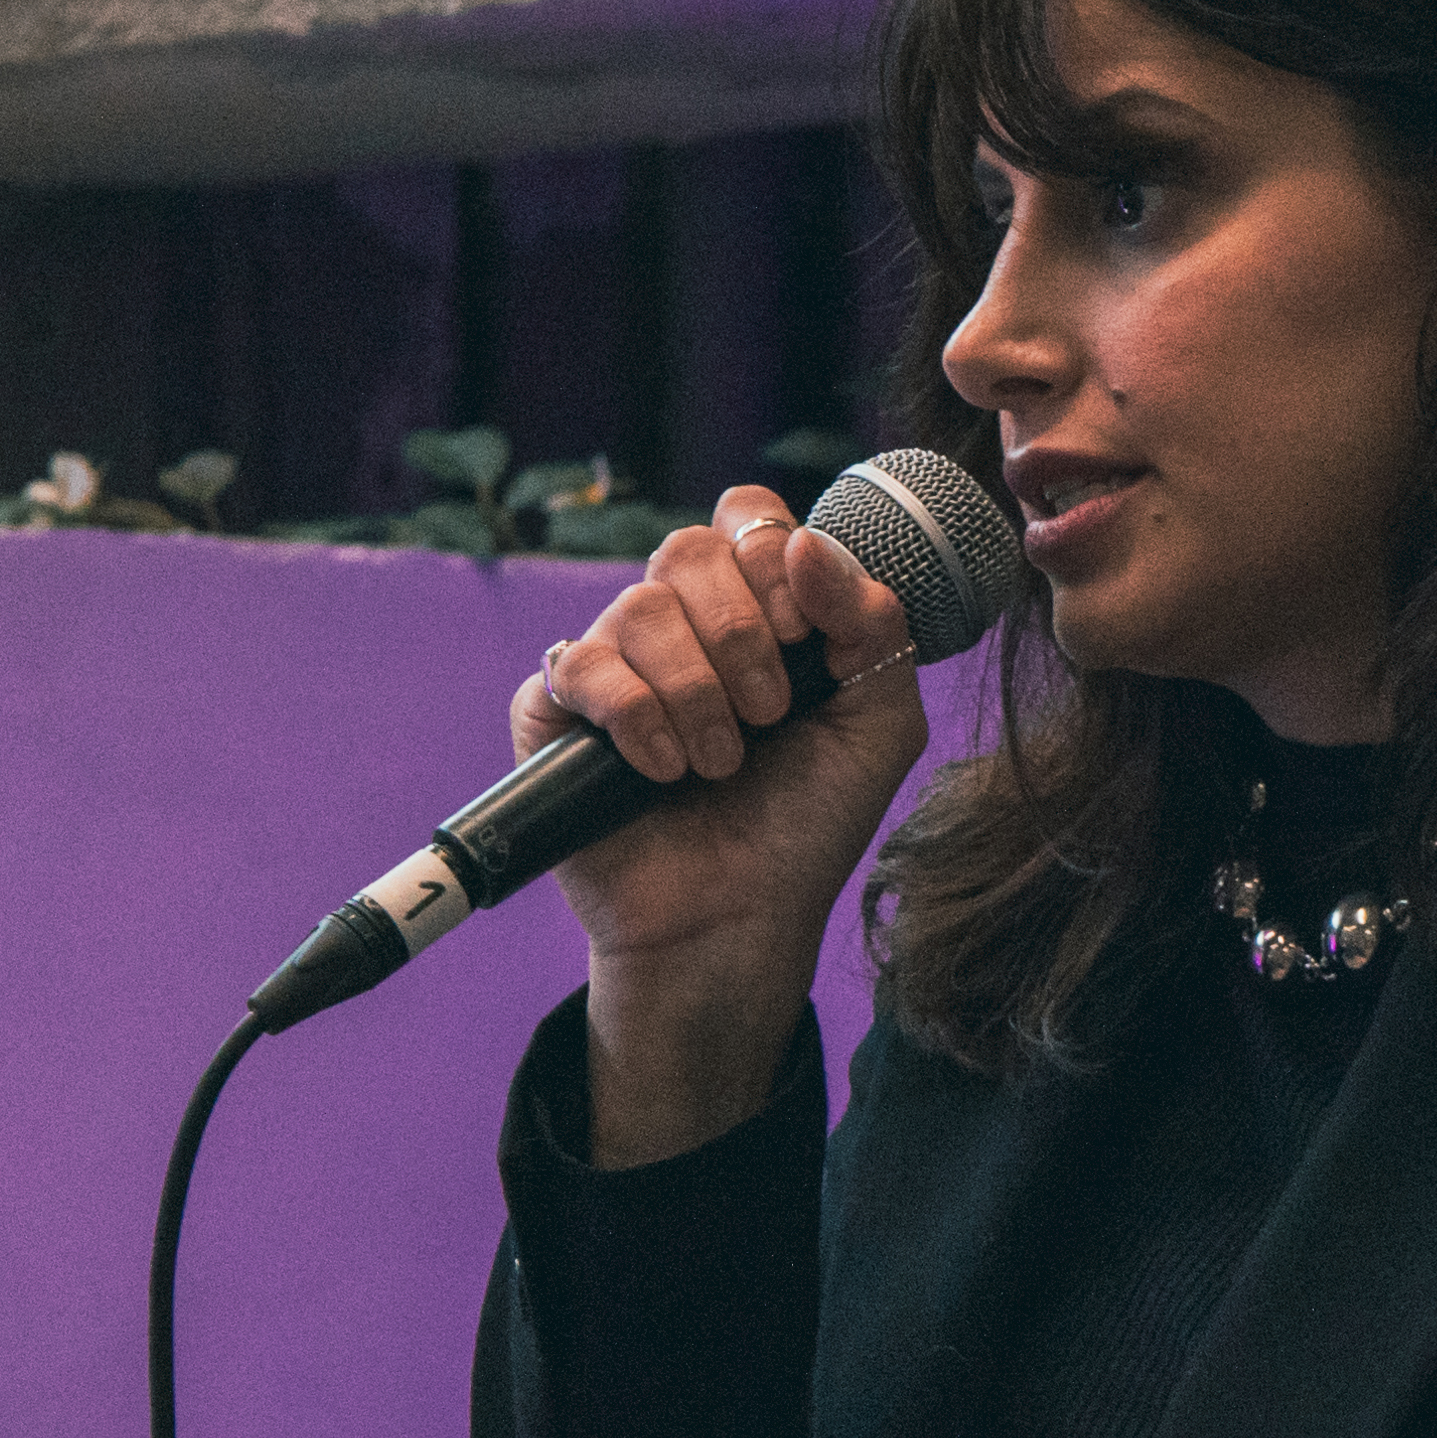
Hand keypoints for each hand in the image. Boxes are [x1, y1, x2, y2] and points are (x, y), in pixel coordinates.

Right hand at [523, 492, 937, 1161]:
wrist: (738, 920)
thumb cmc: (807, 826)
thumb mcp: (879, 724)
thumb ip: (872, 623)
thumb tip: (804, 541)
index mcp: (756, 609)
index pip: (749, 517)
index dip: (775, 562)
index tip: (805, 639)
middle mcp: (681, 624)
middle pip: (690, 549)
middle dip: (743, 635)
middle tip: (769, 716)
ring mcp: (615, 662)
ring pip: (640, 606)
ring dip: (697, 692)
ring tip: (720, 764)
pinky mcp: (557, 710)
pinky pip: (581, 664)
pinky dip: (636, 718)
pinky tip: (663, 772)